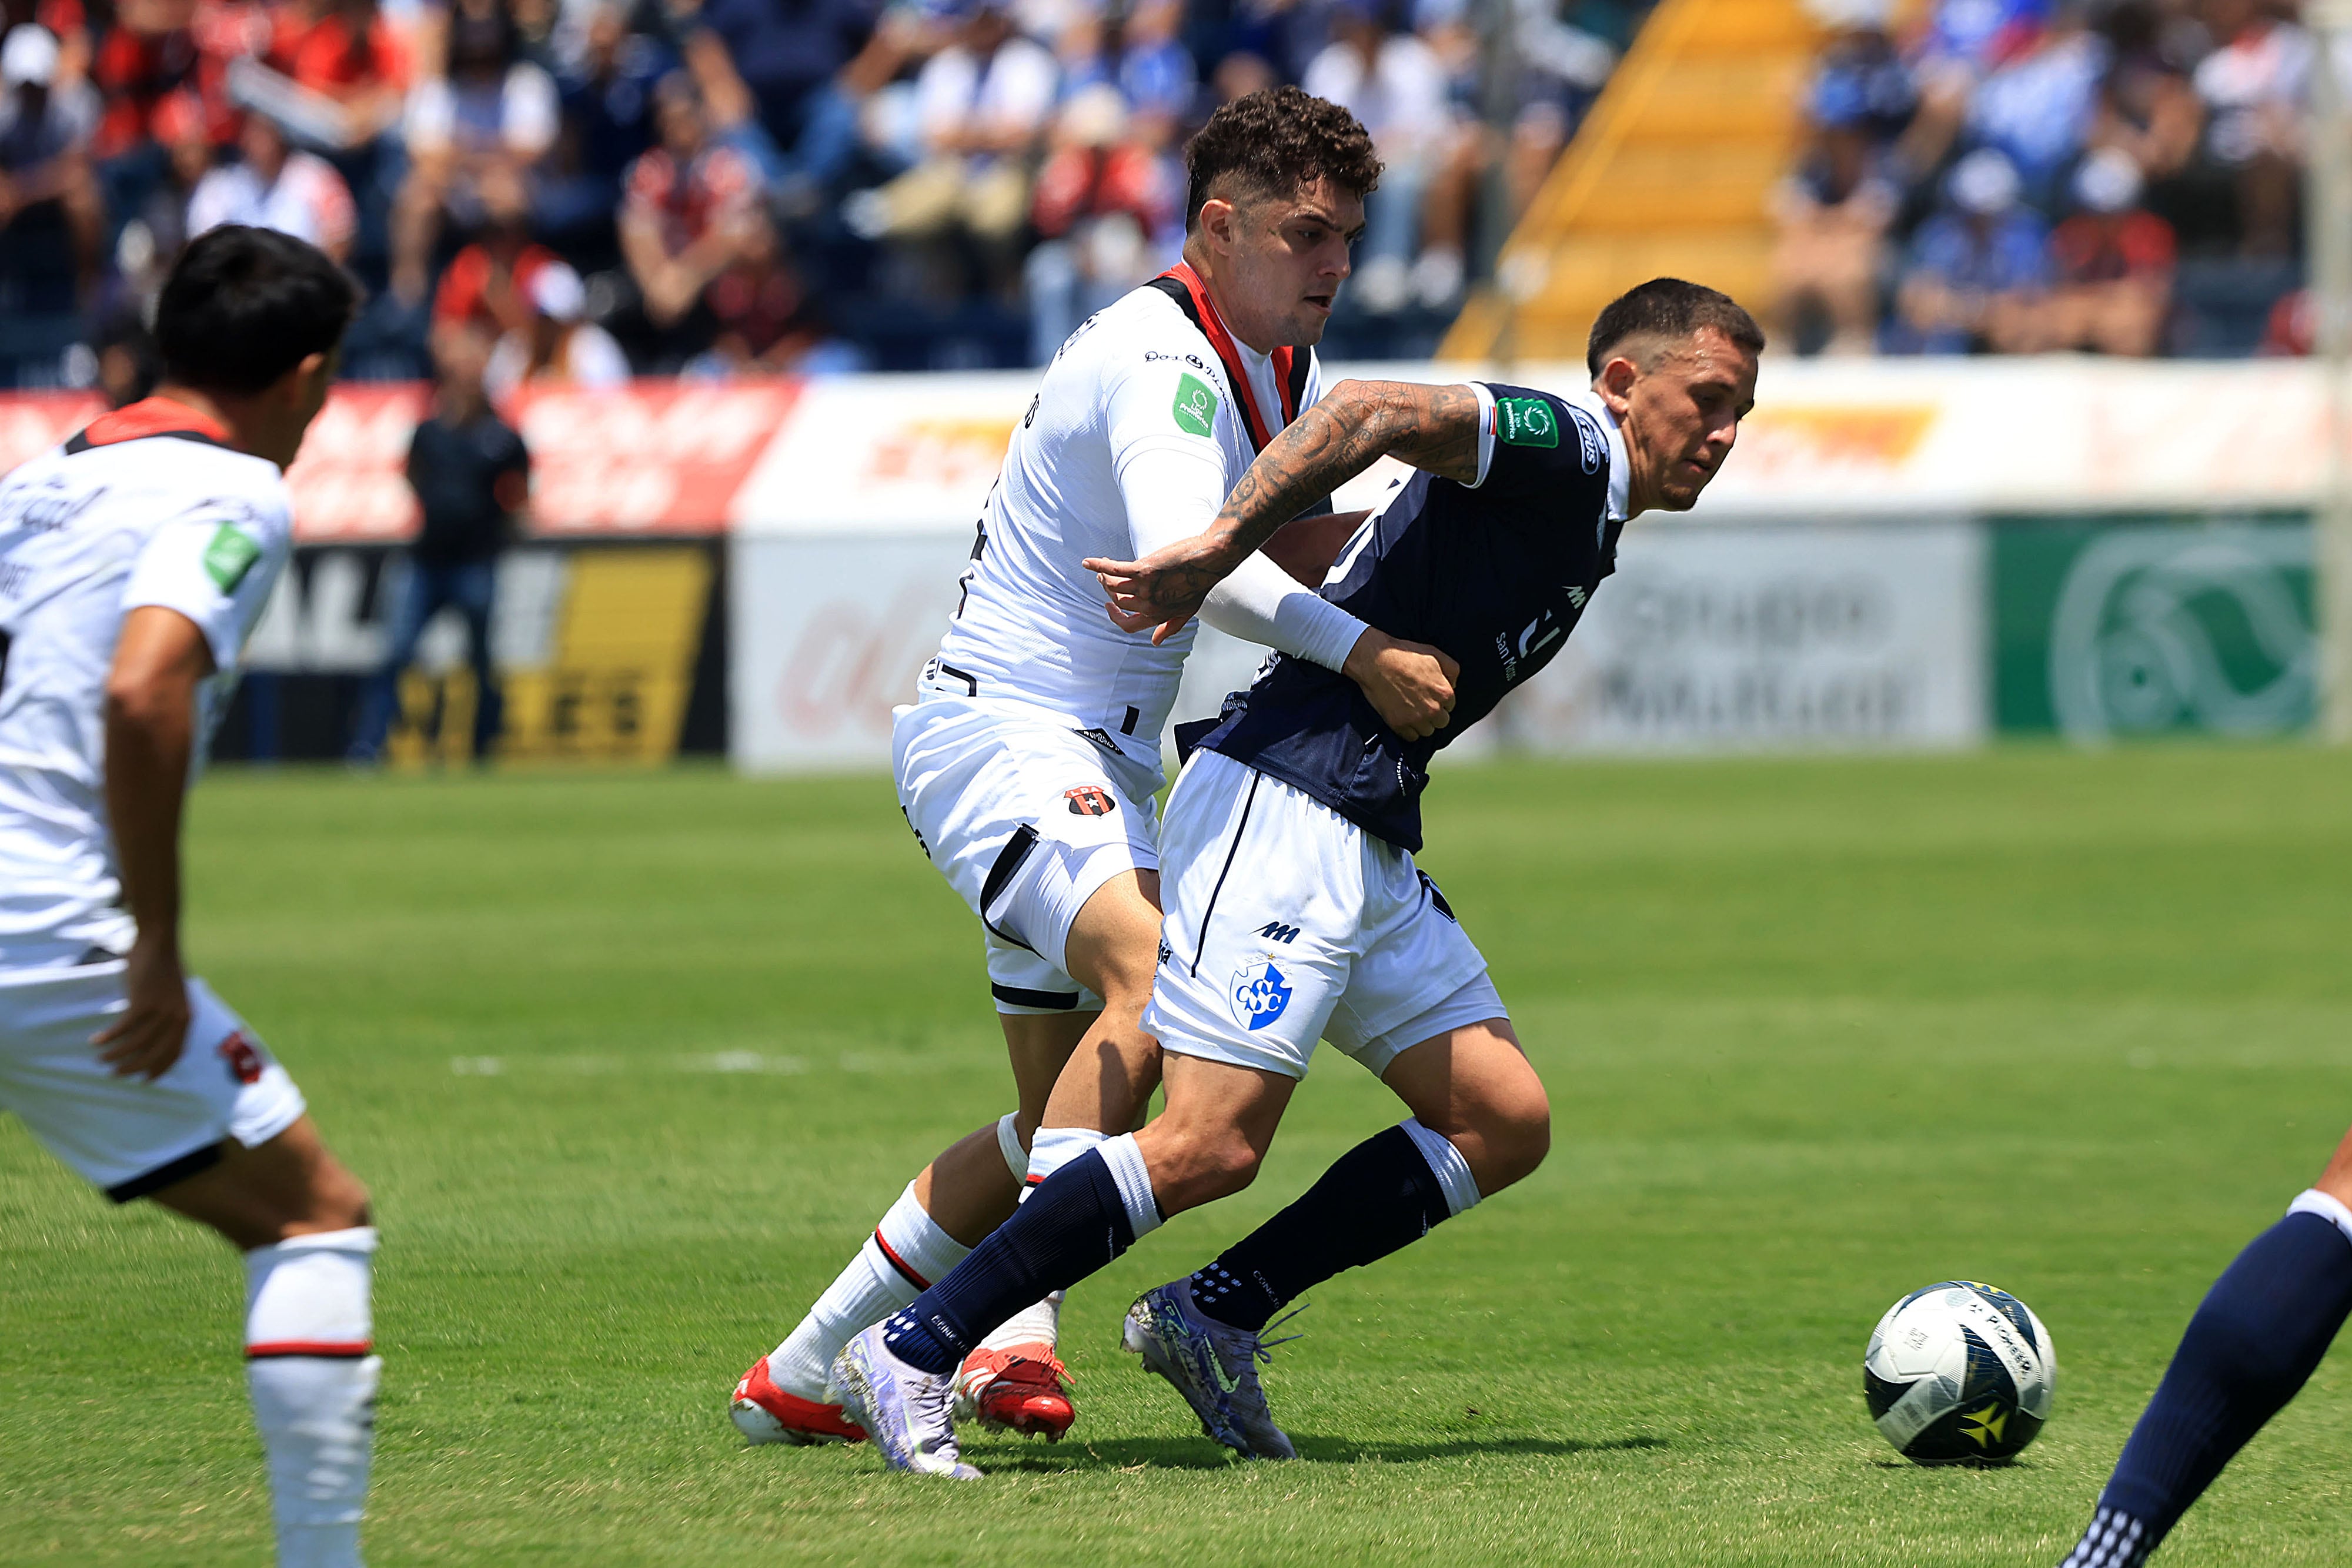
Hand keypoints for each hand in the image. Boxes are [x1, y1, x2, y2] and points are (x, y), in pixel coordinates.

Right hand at [92, 937, 191, 1081]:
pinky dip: (108, 1038)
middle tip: (116, 1073)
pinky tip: (96, 1041)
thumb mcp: (174, 996)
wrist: (159, 944)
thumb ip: (168, 1016)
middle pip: (154, 1053)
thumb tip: (155, 1036)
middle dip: (134, 1067)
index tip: (146, 1079)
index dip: (160, 1068)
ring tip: (101, 1059)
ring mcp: (161, 1011)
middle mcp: (177, 1018)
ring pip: (136, 1044)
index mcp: (187, 1018)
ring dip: (116, 1055)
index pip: (176, 1052)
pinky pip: (123, 1028)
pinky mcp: (143, 1002)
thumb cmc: (163, 969)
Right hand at [1085, 535, 1244, 645]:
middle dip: (1109, 590)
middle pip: (1118, 602)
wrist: (1210, 559)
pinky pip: (1113, 570)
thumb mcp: (1187, 610)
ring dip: (1104, 577)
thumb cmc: (1200, 582)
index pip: (1128, 625)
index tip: (1109, 605)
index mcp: (1157, 616)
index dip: (1116, 617)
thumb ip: (1169, 626)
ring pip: (1114, 586)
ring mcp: (1145, 588)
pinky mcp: (1142, 569)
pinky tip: (1088, 563)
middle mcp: (1149, 605)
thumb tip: (1156, 642)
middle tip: (1106, 578)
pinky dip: (1099, 566)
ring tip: (1103, 569)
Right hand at [1342, 628, 1457, 741]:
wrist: (1375, 661)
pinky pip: (1411, 737)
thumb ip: (1452, 670)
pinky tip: (1404, 717)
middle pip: (1441, 722)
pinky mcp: (1399, 725)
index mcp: (1444, 693)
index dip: (1440, 699)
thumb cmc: (1404, 655)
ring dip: (1422, 723)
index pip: (1450, 706)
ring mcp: (1415, 719)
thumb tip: (1454, 684)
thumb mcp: (1435, 654)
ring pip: (1427, 731)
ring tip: (1412, 710)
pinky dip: (1409, 730)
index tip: (1430, 695)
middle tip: (1421, 703)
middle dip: (1434, 714)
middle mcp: (1432, 709)